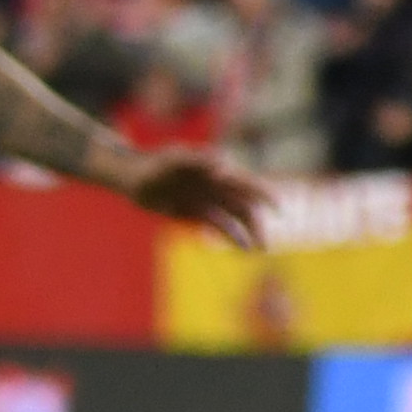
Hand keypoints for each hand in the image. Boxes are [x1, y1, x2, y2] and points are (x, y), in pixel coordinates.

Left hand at [110, 148, 272, 248]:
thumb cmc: (153, 164)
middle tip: (264, 247)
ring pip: (236, 218)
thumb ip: (197, 160)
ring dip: (248, 233)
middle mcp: (218, 186)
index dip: (264, 195)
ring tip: (258, 251)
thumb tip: (223, 166)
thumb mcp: (173, 160)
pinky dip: (232, 236)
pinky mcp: (198, 212)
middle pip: (245, 206)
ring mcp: (209, 200)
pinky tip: (243, 248)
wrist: (132, 177)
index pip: (247, 184)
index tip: (279, 210)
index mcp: (218, 172)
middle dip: (257, 225)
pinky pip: (220, 225)